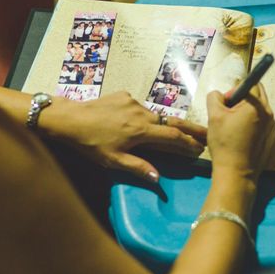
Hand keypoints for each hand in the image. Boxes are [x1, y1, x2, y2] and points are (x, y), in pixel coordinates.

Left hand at [42, 92, 206, 180]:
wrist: (70, 119)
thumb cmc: (90, 144)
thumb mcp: (113, 160)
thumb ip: (137, 167)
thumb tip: (158, 178)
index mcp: (140, 131)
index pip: (172, 136)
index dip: (188, 142)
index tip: (201, 147)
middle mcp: (141, 113)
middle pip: (170, 121)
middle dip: (189, 128)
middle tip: (205, 134)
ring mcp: (133, 102)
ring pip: (154, 115)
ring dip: (162, 125)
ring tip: (171, 133)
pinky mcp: (124, 95)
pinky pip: (140, 107)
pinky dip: (144, 116)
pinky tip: (137, 124)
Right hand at [206, 84, 274, 180]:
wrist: (236, 173)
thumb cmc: (225, 144)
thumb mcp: (213, 116)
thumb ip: (215, 98)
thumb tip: (219, 95)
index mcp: (256, 106)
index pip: (249, 85)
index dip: (234, 91)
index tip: (225, 104)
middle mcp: (268, 114)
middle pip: (257, 95)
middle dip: (242, 99)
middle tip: (228, 112)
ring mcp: (271, 126)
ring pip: (259, 109)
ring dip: (246, 111)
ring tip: (233, 126)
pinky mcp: (270, 138)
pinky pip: (261, 122)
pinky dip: (251, 124)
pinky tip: (240, 136)